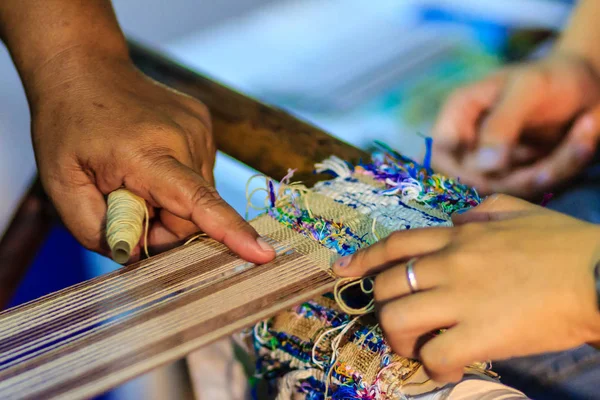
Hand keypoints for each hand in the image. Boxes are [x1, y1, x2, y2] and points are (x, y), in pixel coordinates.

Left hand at [31, 51, 274, 262]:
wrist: (85, 69)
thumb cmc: (68, 127)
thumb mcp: (60, 184)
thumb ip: (95, 229)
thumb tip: (136, 253)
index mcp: (147, 154)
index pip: (197, 201)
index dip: (229, 231)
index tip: (263, 254)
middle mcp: (186, 138)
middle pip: (193, 214)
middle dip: (162, 227)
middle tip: (125, 208)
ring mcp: (200, 129)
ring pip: (198, 197)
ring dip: (169, 204)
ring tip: (135, 179)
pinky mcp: (205, 126)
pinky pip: (199, 176)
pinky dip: (176, 183)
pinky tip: (149, 162)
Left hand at [332, 194, 599, 382]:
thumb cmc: (565, 244)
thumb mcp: (518, 210)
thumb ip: (481, 212)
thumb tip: (457, 220)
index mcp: (458, 238)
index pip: (395, 245)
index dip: (362, 259)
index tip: (341, 270)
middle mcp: (450, 265)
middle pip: (386, 286)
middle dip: (382, 306)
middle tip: (399, 322)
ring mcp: (461, 299)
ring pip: (397, 320)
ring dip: (399, 339)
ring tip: (418, 347)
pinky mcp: (480, 334)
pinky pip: (434, 354)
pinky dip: (432, 365)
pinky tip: (448, 365)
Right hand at [431, 54, 599, 197]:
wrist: (590, 79)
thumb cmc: (552, 75)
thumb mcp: (527, 90)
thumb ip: (501, 125)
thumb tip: (482, 166)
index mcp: (458, 116)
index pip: (440, 158)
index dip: (460, 175)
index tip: (498, 175)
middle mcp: (471, 141)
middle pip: (475, 181)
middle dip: (519, 176)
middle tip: (556, 157)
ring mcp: (495, 160)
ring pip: (509, 188)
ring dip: (550, 170)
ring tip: (583, 134)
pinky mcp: (519, 172)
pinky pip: (535, 186)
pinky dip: (564, 166)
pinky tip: (585, 135)